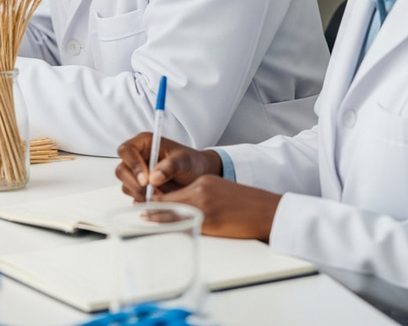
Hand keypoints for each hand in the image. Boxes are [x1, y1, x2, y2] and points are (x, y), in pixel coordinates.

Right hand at [115, 132, 221, 200]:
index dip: (132, 165)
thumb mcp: (184, 160)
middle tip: (151, 192)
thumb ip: (170, 166)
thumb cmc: (191, 162)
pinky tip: (157, 200)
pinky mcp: (140, 187)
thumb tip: (153, 178)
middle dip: (134, 184)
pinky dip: (142, 200)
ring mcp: (137, 173)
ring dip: (139, 194)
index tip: (146, 180)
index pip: (126, 150)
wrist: (199, 175)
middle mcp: (137, 157)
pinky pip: (133, 196)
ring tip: (159, 196)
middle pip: (122, 170)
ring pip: (126, 185)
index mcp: (144, 143)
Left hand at [152, 176, 280, 241]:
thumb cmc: (248, 205)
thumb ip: (203, 196)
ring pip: (174, 207)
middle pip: (171, 197)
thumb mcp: (221, 192)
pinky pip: (185, 221)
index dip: (160, 196)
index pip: (176, 189)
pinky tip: (162, 226)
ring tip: (143, 216)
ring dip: (157, 213)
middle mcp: (201, 189)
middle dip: (154, 204)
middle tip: (139, 209)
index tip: (147, 200)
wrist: (268, 210)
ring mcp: (205, 203)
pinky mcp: (210, 218)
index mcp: (204, 181)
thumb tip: (185, 209)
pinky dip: (170, 222)